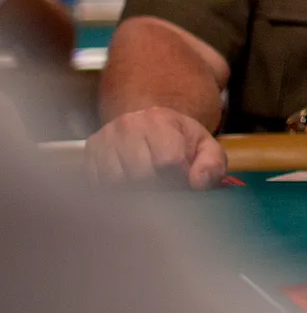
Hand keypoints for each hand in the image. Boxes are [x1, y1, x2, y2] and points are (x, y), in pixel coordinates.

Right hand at [86, 107, 227, 189]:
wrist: (148, 124)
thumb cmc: (178, 139)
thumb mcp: (205, 146)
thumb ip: (211, 164)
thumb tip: (198, 184)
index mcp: (159, 120)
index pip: (168, 160)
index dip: (179, 177)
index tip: (182, 178)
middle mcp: (127, 126)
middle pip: (140, 174)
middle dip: (157, 187)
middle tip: (165, 184)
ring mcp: (104, 140)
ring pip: (116, 182)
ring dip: (133, 191)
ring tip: (146, 184)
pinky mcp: (87, 156)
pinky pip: (97, 186)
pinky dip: (113, 192)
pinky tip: (128, 186)